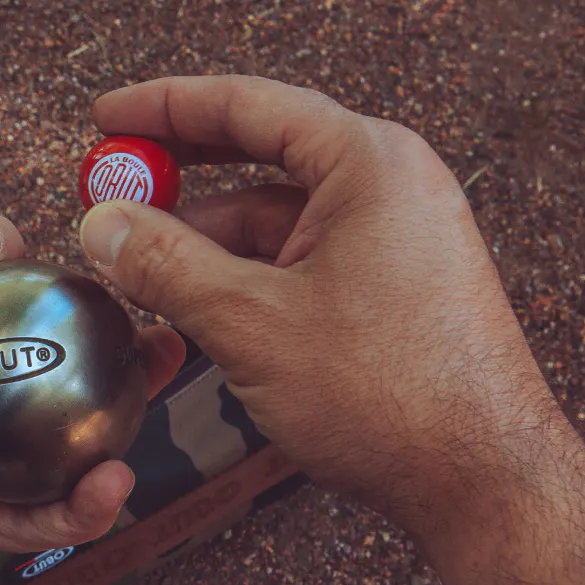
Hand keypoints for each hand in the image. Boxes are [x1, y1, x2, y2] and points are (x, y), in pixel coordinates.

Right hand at [76, 75, 572, 538]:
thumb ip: (164, 263)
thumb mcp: (249, 321)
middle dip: (180, 173)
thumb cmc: (391, 394)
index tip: (106, 117)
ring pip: (279, 216)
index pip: (248, 104)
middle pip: (263, 153)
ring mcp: (399, 237)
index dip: (165, 108)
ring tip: (138, 265)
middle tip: (111, 183)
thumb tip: (101, 223)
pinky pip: (305, 257)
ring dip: (206, 235)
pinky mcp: (397, 287)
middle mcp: (392, 185)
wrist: (482, 480)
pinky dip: (246, 272)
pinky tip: (196, 304)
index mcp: (368, 163)